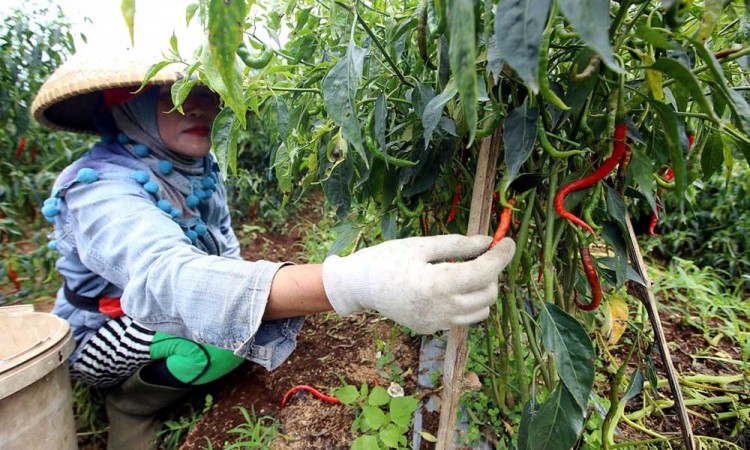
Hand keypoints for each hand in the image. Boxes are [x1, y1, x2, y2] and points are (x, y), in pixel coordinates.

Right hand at [322, 234, 514, 333]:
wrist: (360, 286)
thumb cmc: (387, 259)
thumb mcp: (421, 245)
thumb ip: (457, 245)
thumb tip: (488, 242)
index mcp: (435, 284)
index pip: (483, 273)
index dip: (501, 257)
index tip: (508, 242)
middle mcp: (439, 309)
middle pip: (488, 294)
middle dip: (490, 272)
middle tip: (477, 255)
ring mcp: (436, 324)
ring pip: (480, 311)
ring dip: (481, 290)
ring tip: (464, 272)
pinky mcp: (431, 330)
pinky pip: (462, 318)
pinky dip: (466, 302)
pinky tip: (449, 288)